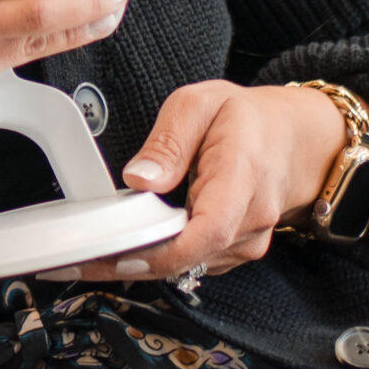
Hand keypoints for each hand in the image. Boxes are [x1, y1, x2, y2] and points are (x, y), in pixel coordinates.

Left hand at [41, 81, 343, 283]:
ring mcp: (247, 241)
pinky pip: (193, 261)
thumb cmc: (246, 120)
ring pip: (187, 265)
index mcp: (242, 175)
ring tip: (95, 249)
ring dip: (141, 260)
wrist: (292, 139)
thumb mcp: (199, 104)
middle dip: (130, 260)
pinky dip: (161, 256)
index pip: (206, 231)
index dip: (160, 252)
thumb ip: (167, 140)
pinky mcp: (235, 251)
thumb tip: (140, 177)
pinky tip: (134, 242)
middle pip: (188, 257)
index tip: (115, 255)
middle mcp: (251, 218)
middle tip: (76, 260)